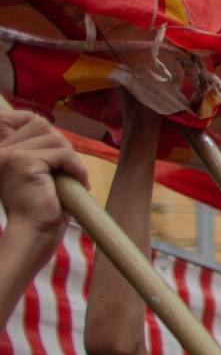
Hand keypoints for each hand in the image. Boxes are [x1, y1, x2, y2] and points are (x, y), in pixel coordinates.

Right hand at [0, 110, 85, 235]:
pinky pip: (62, 154)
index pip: (28, 119)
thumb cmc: (39, 207)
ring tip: (71, 180)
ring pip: (55, 138)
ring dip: (71, 160)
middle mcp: (0, 151)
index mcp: (0, 151)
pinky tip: (78, 184)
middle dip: (62, 146)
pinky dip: (77, 169)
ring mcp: (9, 155)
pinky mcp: (24, 163)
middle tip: (68, 171)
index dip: (49, 131)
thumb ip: (39, 149)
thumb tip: (52, 127)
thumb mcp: (36, 172)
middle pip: (42, 125)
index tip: (60, 156)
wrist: (33, 235)